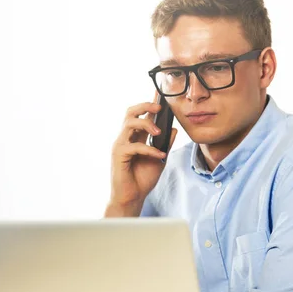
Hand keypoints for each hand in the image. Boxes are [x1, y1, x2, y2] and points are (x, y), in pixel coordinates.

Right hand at [105, 95, 176, 216]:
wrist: (132, 198)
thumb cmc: (142, 179)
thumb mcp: (160, 159)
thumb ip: (165, 144)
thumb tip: (173, 129)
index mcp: (135, 137)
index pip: (140, 114)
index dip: (149, 103)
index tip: (160, 93)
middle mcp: (126, 138)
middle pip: (130, 112)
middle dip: (145, 105)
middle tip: (159, 107)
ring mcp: (120, 145)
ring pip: (129, 123)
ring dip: (146, 124)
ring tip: (158, 132)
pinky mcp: (119, 155)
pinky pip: (134, 146)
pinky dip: (149, 149)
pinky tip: (159, 155)